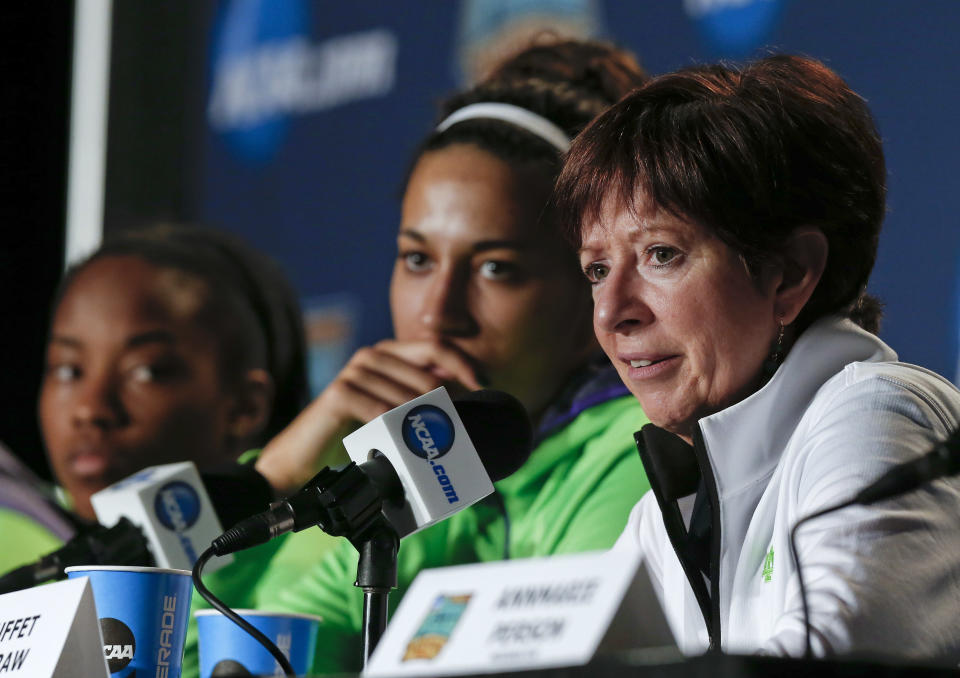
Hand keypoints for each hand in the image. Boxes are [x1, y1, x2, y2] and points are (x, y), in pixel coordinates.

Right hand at [255, 339, 482, 493]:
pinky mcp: (341, 392)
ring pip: (410, 396)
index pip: (437, 348)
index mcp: (389, 355)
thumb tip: (468, 401)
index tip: (486, 390)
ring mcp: (355, 372)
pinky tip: (404, 447)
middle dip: (451, 407)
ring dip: (427, 425)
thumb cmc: (351, 441)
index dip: (466, 366)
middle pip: (429, 375)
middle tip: (461, 435)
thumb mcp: (393, 418)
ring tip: (436, 448)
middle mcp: (373, 357)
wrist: (300, 464)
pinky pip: (385, 411)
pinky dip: (399, 431)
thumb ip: (423, 402)